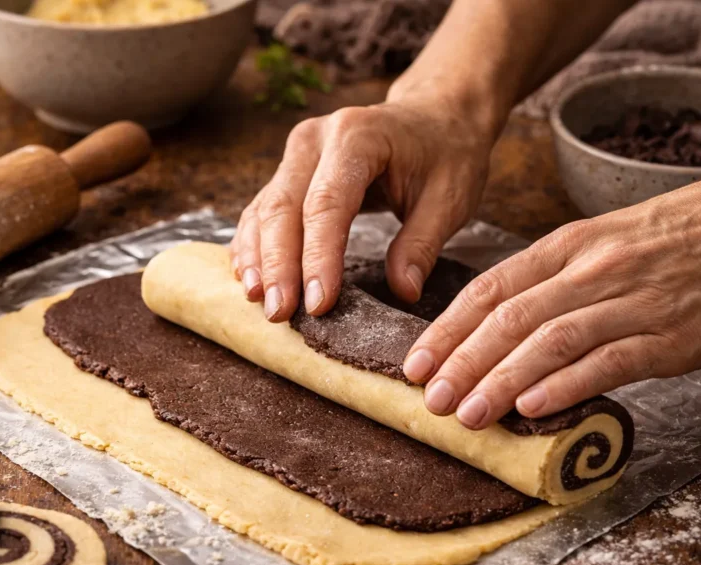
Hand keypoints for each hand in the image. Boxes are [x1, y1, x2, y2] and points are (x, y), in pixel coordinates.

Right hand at [229, 96, 498, 320]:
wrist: (434, 115)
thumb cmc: (445, 154)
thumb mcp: (449, 198)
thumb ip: (422, 244)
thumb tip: (403, 291)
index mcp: (358, 137)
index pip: (328, 203)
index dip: (319, 257)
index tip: (319, 304)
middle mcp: (316, 139)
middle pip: (285, 207)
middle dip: (279, 266)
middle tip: (279, 313)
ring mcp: (296, 152)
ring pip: (265, 210)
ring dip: (259, 260)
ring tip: (258, 302)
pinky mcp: (289, 170)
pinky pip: (261, 210)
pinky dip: (253, 246)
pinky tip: (250, 280)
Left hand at [403, 137, 700, 428]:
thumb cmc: (675, 237)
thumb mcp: (602, 240)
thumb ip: (552, 281)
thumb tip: (497, 330)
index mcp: (567, 246)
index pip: (490, 288)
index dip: (447, 330)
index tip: (416, 364)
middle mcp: (591, 270)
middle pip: (510, 317)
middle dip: (463, 362)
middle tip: (429, 400)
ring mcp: (632, 302)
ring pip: (551, 341)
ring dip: (502, 380)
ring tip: (467, 414)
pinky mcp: (671, 335)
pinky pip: (609, 361)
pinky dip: (567, 385)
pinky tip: (534, 408)